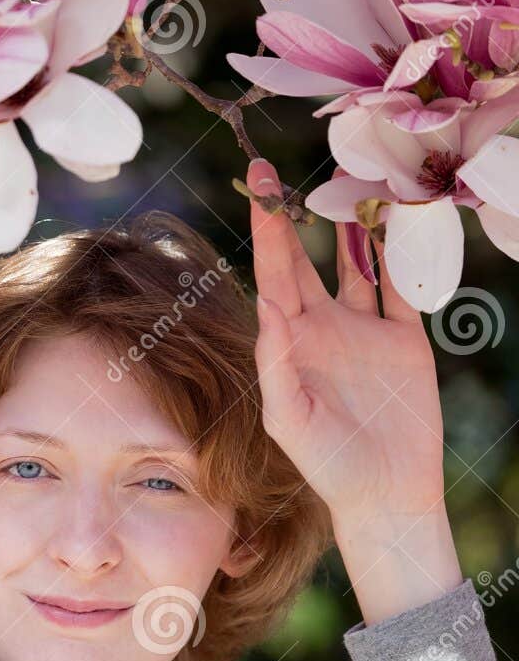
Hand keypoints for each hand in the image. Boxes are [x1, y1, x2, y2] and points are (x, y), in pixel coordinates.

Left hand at [248, 158, 460, 621]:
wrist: (384, 492)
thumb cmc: (326, 464)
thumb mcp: (292, 419)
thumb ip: (278, 367)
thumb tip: (270, 312)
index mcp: (288, 341)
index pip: (272, 274)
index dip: (265, 231)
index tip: (256, 188)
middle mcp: (321, 327)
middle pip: (303, 258)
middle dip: (291, 215)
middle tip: (275, 168)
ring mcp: (362, 330)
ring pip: (356, 263)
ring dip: (351, 225)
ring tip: (347, 176)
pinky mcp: (403, 339)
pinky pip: (402, 287)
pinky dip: (402, 254)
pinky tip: (402, 218)